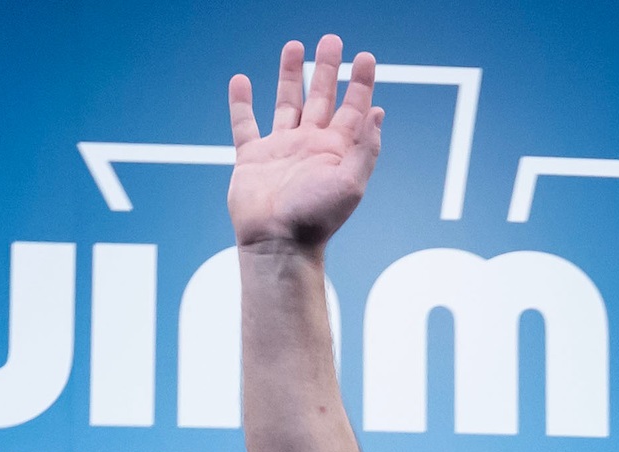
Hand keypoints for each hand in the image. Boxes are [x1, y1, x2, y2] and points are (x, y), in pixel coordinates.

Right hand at [228, 36, 381, 250]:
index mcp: (336, 150)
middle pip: (321, 96)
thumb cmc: (315, 219)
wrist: (277, 244)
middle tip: (332, 40)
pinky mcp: (252, 158)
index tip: (366, 57)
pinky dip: (241, 103)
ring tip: (294, 46)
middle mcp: (310, 145)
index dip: (361, 82)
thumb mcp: (351, 184)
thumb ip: (365, 147)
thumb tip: (378, 112)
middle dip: (327, 68)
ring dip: (290, 74)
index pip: (353, 108)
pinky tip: (240, 81)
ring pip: (287, 103)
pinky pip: (244, 124)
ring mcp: (281, 149)